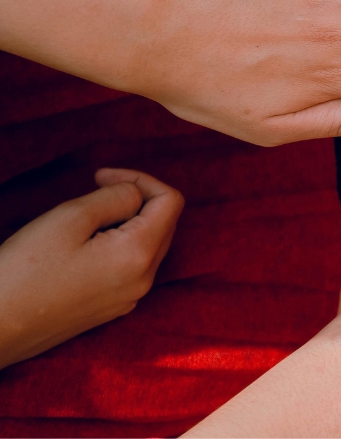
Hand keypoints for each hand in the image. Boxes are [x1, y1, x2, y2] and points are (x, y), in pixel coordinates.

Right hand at [0, 169, 183, 369]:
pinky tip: (81, 246)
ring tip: (84, 218)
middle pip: (164, 223)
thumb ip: (117, 197)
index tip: (100, 177)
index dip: (141, 179)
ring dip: (127, 221)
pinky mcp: (110, 309)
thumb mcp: (71, 218)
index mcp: (139, 256)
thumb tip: (137, 194)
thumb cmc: (24, 271)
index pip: (171, 201)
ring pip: (148, 244)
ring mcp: (128, 299)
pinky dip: (118, 244)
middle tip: (94, 190)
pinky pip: (131, 266)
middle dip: (136, 199)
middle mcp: (143, 281)